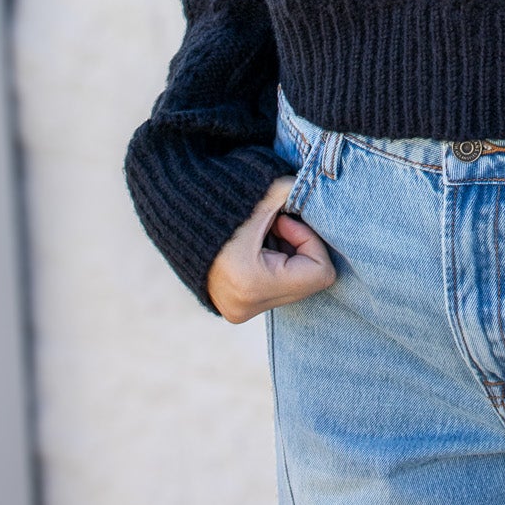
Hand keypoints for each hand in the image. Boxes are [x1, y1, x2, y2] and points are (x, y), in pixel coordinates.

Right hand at [206, 176, 336, 322]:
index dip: (310, 241)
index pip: (320, 273)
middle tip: (277, 224)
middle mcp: (245, 307)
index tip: (285, 220)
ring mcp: (239, 312)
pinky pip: (277, 291)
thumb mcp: (269, 192)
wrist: (177, 215)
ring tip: (263, 236)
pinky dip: (276, 267)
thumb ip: (301, 194)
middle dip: (299, 249)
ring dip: (288, 258)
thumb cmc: (225, 201)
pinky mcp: (236, 311)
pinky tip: (257, 248)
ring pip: (293, 288)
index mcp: (252, 283)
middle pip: (308, 283)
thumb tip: (327, 202)